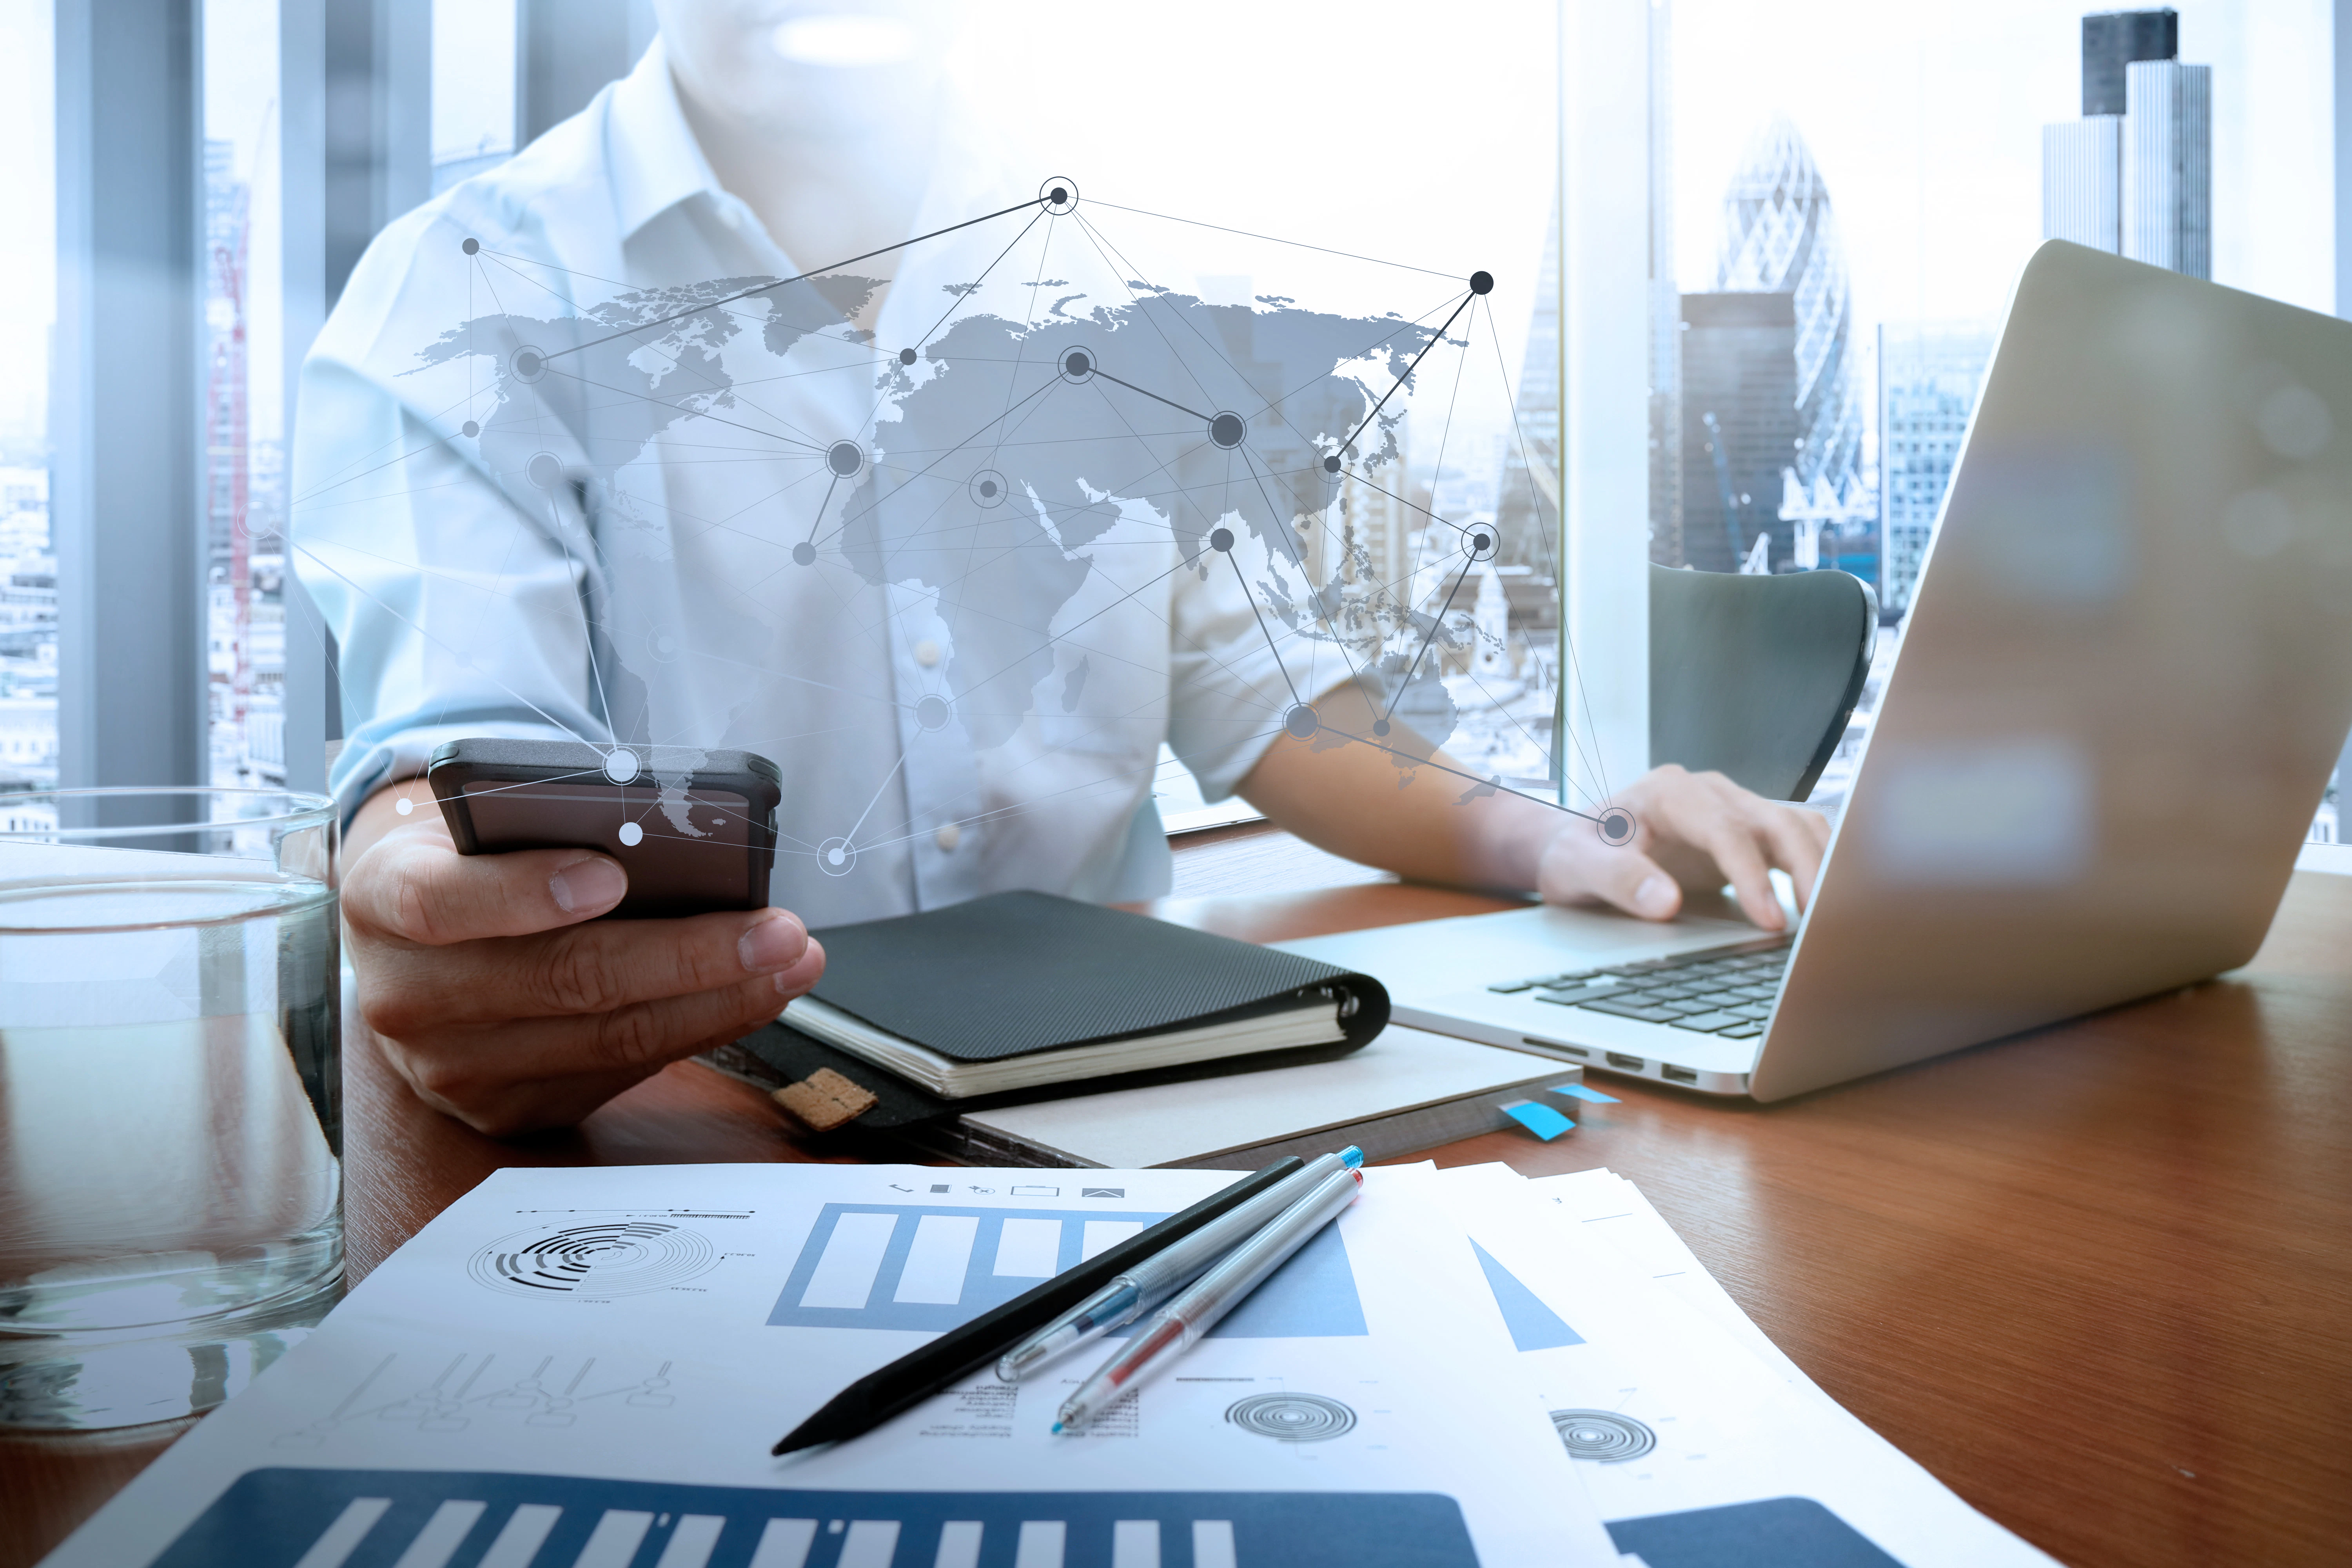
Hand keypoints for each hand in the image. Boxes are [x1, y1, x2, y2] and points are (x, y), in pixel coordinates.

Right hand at [342, 796, 823, 1134]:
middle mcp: (407, 993)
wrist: (413, 934)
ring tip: (792, 961)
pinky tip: (753, 996)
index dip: (527, 892)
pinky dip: (699, 1031)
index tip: (612, 874)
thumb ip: (551, 826)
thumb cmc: (470, 855)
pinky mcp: (505, 1107)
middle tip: (777, 929)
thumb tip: (672, 840)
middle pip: (558, 981)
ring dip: (718, 1000)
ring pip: (605, 1038)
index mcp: (383, 897)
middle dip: (686, 955)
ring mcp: (451, 1066)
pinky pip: (618, 1072)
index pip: (443, 903)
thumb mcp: (483, 819)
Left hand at [1534, 765, 1829, 930]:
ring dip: (1822, 866)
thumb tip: (1665, 902)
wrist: (1577, 847)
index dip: (1752, 874)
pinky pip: (1795, 841)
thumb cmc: (1576, 854)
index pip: (1725, 829)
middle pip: (1775, 820)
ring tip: (1834, 918)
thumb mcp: (1577, 867)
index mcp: (1668, 792)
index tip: (1770, 919)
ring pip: (1797, 825)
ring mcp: (1732, 809)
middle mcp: (1709, 793)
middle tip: (1821, 922)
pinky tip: (1829, 903)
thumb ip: (1618, 880)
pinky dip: (1819, 866)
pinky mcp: (1747, 833)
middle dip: (1807, 869)